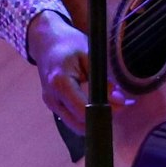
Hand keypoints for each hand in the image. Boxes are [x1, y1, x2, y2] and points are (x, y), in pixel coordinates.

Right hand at [26, 10, 113, 134]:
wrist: (45, 41)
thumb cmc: (67, 44)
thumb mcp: (90, 56)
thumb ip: (104, 81)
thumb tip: (120, 101)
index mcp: (60, 83)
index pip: (83, 112)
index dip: (104, 113)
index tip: (120, 105)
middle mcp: (52, 98)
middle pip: (79, 125)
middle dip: (100, 119)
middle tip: (117, 105)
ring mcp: (50, 103)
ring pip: (75, 125)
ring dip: (92, 119)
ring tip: (107, 102)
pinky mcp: (52, 104)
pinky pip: (71, 117)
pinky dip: (84, 114)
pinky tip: (94, 102)